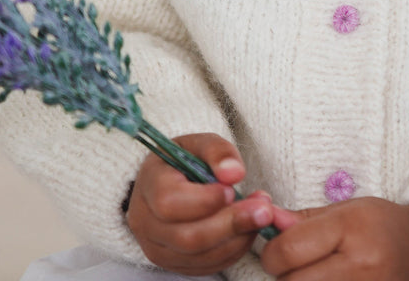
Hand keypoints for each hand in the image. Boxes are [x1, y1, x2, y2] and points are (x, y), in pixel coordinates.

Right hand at [126, 132, 276, 275]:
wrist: (170, 182)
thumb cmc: (185, 160)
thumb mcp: (200, 143)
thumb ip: (218, 151)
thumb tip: (234, 174)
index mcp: (149, 185)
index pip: (169, 203)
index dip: (204, 201)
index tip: (232, 190)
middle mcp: (146, 223)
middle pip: (187, 237)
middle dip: (230, 224)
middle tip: (263, 210)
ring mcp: (158, 248)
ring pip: (199, 256)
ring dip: (237, 238)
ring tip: (261, 216)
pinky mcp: (174, 264)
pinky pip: (206, 266)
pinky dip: (233, 250)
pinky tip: (248, 230)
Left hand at [257, 196, 408, 280]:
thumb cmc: (388, 227)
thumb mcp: (349, 209)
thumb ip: (305, 220)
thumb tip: (268, 224)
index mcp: (354, 228)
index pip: (288, 251)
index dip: (273, 250)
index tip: (280, 247)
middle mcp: (361, 266)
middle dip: (286, 275)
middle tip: (296, 265)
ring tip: (316, 274)